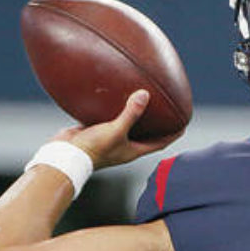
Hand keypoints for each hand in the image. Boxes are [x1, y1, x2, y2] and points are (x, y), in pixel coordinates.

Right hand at [56, 90, 182, 168]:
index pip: (160, 143)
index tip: (184, 124)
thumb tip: (145, 95)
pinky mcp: (95, 130)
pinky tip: (112, 94)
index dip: (173, 135)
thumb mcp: (115, 131)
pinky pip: (108, 117)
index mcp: (133, 150)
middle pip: (145, 133)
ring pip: (126, 124)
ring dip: (134, 113)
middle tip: (166, 107)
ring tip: (141, 97)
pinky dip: (112, 107)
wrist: (65, 155)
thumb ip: (130, 114)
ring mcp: (109, 138)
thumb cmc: (92, 149)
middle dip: (156, 122)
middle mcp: (123, 145)